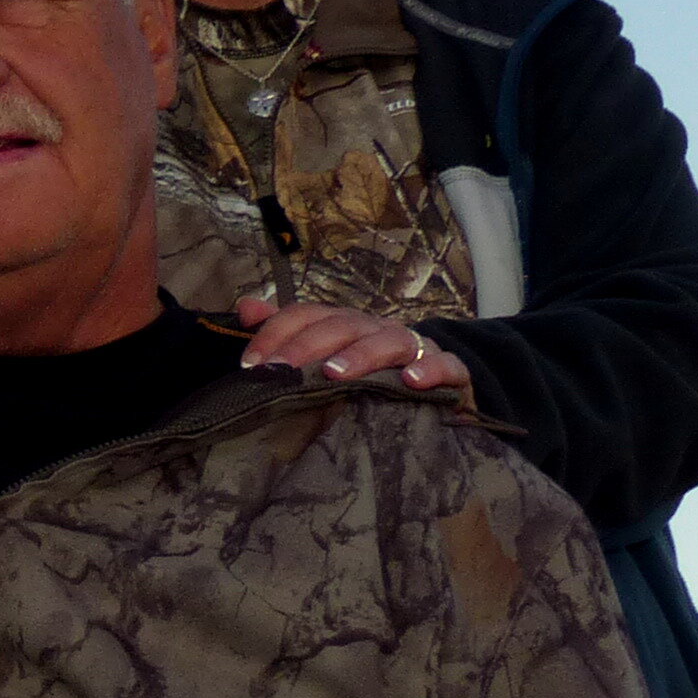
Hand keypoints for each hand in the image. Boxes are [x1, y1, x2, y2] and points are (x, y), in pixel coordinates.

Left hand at [236, 294, 470, 392]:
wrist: (443, 389)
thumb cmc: (375, 375)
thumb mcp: (326, 359)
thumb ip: (286, 335)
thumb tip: (245, 308)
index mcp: (347, 325)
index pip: (308, 315)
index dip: (277, 333)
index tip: (250, 365)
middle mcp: (378, 329)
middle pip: (343, 325)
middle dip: (307, 346)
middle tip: (279, 371)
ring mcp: (416, 348)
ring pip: (390, 340)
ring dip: (362, 354)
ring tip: (335, 374)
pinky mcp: (451, 372)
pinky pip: (446, 365)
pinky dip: (430, 369)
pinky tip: (410, 382)